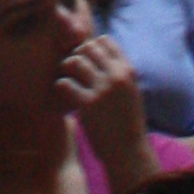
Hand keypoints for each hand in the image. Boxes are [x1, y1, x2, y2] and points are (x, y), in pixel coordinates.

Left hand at [57, 25, 155, 191]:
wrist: (128, 152)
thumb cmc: (128, 123)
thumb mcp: (131, 92)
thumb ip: (118, 73)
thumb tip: (98, 56)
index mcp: (128, 71)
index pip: (106, 41)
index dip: (92, 46)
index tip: (87, 58)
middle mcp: (116, 75)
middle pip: (88, 47)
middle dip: (78, 54)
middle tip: (73, 68)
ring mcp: (101, 88)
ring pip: (75, 61)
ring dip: (67, 67)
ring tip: (67, 78)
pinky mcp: (87, 104)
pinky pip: (66, 83)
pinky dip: (61, 85)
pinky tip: (63, 92)